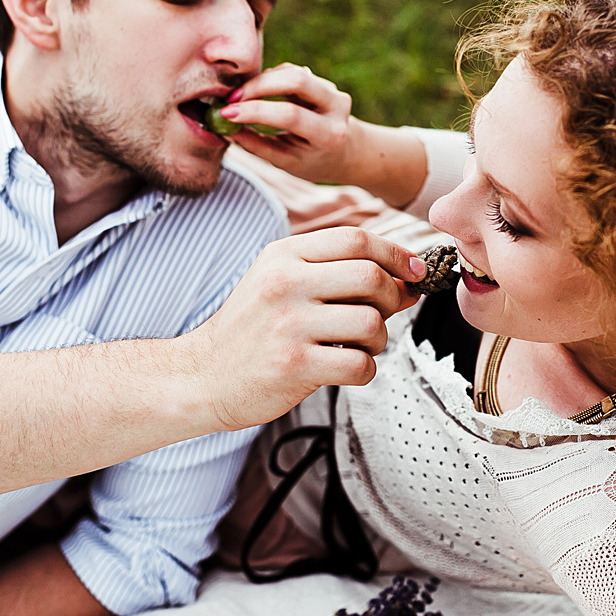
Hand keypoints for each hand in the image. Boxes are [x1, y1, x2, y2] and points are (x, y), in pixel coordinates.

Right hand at [182, 227, 426, 431]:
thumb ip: (339, 276)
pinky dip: (365, 368)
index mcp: (283, 256)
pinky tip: (345, 367)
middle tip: (382, 313)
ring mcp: (288, 324)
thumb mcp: (283, 284)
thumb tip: (407, 279)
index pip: (355, 239)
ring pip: (371, 322)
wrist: (202, 376)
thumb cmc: (251, 331)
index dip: (396, 253)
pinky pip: (360, 364)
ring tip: (359, 344)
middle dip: (392, 297)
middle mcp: (284, 284)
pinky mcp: (294, 365)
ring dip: (379, 338)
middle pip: (370, 276)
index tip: (414, 270)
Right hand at [222, 63, 364, 184]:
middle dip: (259, 85)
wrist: (344, 151)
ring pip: (291, 72)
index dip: (256, 111)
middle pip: (296, 80)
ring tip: (241, 99)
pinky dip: (268, 79)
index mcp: (330, 134)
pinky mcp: (322, 81)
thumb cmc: (311, 161)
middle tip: (232, 98)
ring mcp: (332, 90)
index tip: (227, 113)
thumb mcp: (287, 162)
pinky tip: (256, 93)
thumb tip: (226, 129)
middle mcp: (337, 107)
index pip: (291, 115)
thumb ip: (258, 146)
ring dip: (261, 81)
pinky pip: (290, 71)